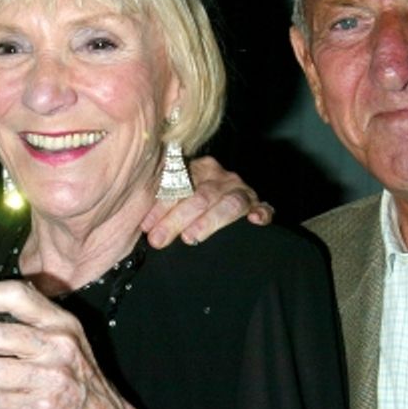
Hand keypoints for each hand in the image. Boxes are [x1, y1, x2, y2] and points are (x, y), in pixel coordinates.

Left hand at [141, 155, 273, 248]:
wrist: (220, 204)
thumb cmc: (190, 207)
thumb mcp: (176, 200)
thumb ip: (162, 208)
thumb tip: (144, 227)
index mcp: (197, 170)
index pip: (179, 184)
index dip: (161, 206)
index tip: (147, 226)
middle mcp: (220, 177)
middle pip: (201, 195)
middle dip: (177, 218)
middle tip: (160, 238)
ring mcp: (241, 191)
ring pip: (229, 202)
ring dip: (209, 220)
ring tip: (191, 237)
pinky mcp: (259, 206)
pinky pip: (263, 208)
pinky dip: (261, 212)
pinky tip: (254, 220)